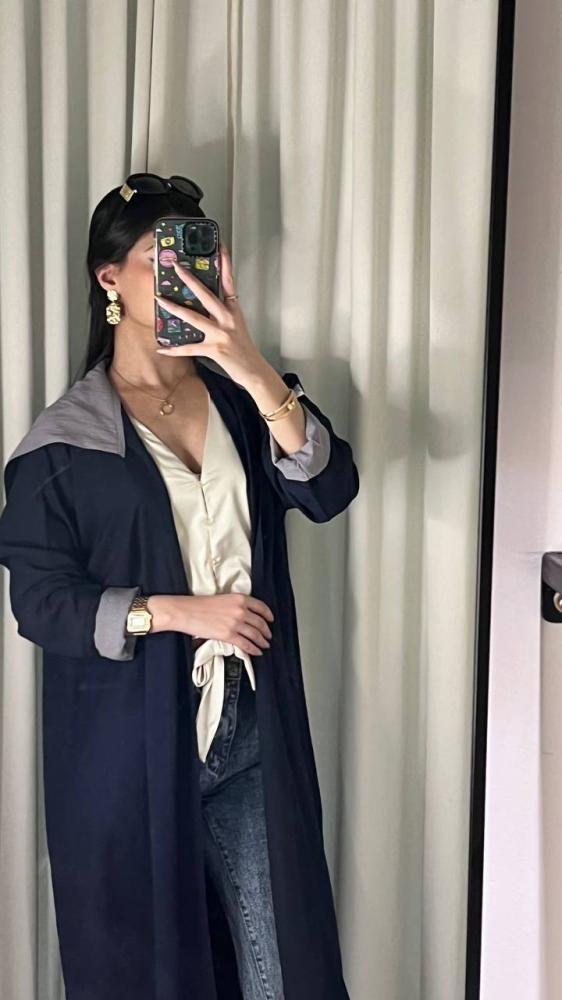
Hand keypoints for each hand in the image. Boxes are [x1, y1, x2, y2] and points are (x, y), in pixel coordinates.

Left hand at [155, 243, 268, 388]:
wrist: (254, 370)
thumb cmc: (244, 349)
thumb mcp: (237, 325)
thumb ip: (223, 312)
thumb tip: (206, 303)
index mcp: (233, 310)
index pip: (229, 282)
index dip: (225, 264)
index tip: (219, 246)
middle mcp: (227, 319)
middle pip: (206, 295)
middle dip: (190, 280)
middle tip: (176, 266)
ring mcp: (221, 334)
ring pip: (194, 318)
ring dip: (175, 308)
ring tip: (160, 299)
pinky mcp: (214, 350)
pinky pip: (190, 348)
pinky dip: (175, 350)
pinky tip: (161, 348)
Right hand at [155, 593, 274, 655]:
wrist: (186, 611)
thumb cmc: (200, 605)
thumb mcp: (223, 599)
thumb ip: (236, 605)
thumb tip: (245, 615)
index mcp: (240, 598)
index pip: (261, 607)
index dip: (268, 615)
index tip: (271, 620)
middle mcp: (241, 610)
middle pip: (260, 623)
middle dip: (266, 631)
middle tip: (268, 636)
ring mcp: (235, 623)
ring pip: (255, 634)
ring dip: (262, 642)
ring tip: (264, 645)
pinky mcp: (228, 635)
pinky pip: (246, 644)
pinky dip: (253, 649)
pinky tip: (257, 651)